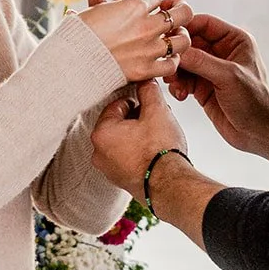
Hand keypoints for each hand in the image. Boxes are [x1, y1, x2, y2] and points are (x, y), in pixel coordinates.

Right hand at [81, 0, 193, 83]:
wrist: (72, 62)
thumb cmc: (76, 34)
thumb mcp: (91, 9)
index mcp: (133, 5)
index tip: (152, 2)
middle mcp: (146, 25)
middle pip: (181, 12)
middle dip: (182, 9)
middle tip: (179, 11)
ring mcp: (149, 48)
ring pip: (182, 40)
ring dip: (182, 36)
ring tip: (179, 36)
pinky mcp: (147, 69)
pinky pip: (171, 65)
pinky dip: (172, 62)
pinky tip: (169, 59)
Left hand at [91, 80, 187, 199]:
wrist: (170, 186)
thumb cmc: (160, 151)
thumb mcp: (157, 111)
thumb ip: (148, 91)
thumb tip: (145, 83)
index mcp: (101, 132)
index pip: (118, 105)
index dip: (138, 103)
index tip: (151, 108)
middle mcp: (98, 152)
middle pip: (119, 123)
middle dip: (137, 119)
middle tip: (156, 122)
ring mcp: (107, 168)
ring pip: (123, 140)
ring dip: (138, 135)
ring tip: (157, 138)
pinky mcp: (118, 179)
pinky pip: (126, 157)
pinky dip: (137, 152)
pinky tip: (153, 153)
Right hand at [170, 13, 268, 169]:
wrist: (259, 132)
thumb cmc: (254, 100)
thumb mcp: (228, 76)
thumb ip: (201, 61)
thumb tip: (176, 49)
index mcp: (234, 40)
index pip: (204, 23)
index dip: (185, 27)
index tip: (166, 36)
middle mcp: (221, 52)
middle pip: (190, 43)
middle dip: (177, 54)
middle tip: (167, 65)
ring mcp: (211, 70)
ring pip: (183, 62)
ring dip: (175, 72)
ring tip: (174, 84)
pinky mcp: (203, 87)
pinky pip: (182, 79)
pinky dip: (178, 86)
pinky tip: (181, 96)